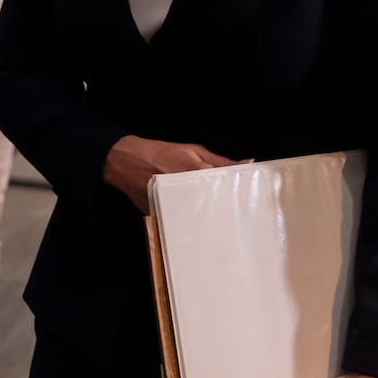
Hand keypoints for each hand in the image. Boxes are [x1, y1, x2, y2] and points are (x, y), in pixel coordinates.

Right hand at [101, 135, 245, 212]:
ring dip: (211, 219)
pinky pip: (185, 222)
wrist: (127, 163)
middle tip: (240, 218)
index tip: (249, 200)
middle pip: (216, 205)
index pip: (227, 186)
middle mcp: (189, 191)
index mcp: (198, 172)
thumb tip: (247, 163)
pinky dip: (193, 223)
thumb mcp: (194, 150)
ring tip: (223, 225)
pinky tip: (199, 226)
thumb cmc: (161, 154)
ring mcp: (177, 206)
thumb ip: (220, 160)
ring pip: (202, 217)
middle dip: (227, 210)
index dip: (239, 193)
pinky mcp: (167, 217)